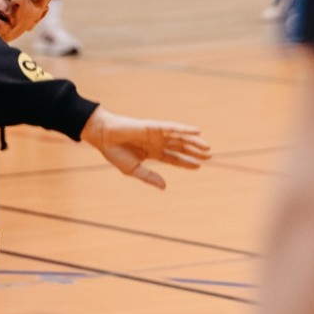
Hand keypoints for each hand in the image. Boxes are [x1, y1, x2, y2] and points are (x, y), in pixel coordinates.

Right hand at [83, 107, 209, 188]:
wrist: (104, 137)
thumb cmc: (115, 152)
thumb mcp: (133, 169)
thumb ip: (149, 177)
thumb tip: (165, 186)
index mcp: (152, 153)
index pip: (173, 158)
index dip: (186, 163)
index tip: (199, 166)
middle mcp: (157, 143)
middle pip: (180, 148)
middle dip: (194, 152)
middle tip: (209, 156)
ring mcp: (156, 134)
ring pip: (180, 138)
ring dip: (194, 142)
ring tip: (207, 148)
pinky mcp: (154, 126)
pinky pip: (173, 128)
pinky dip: (185, 129)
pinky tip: (196, 131)